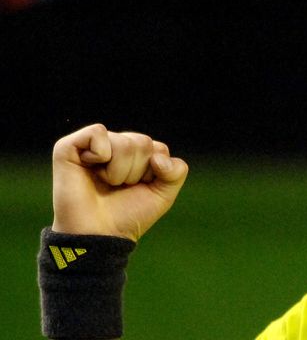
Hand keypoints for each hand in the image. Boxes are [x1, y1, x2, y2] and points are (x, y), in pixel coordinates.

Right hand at [51, 123, 187, 241]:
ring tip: (104, 182)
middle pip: (142, 143)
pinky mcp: (69, 147)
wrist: (99, 235)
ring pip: (124, 142)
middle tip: (118, 187)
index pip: (159, 149)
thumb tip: (157, 157)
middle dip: (136, 172)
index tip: (138, 188)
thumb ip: (176, 172)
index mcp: (136, 154)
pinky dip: (100, 154)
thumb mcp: (163, 195)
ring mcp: (93, 145)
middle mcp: (115, 145)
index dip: (154, 174)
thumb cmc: (127, 215)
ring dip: (118, 171)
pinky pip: (97, 132)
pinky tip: (90, 167)